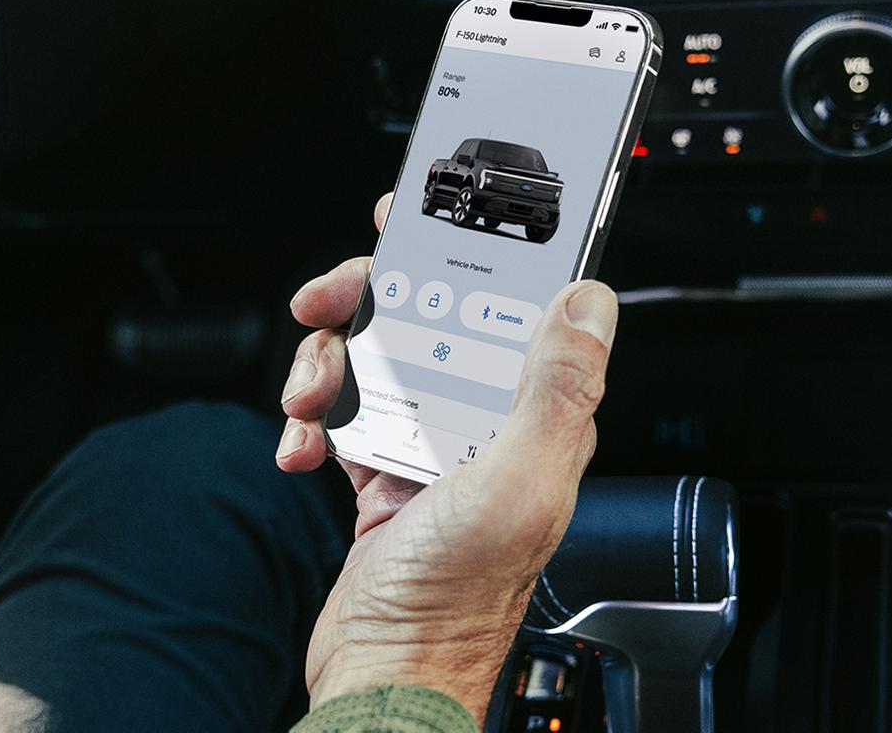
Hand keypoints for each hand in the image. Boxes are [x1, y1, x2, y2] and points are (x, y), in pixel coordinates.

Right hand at [276, 192, 619, 721]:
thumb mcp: (517, 485)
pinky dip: (311, 421)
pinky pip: (342, 414)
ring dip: (330, 362)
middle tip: (331, 299)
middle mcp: (487, 424)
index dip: (471, 250)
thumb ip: (554, 390)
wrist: (384, 677)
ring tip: (310, 396)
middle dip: (371, 298)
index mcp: (534, 416)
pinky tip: (301, 448)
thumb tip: (590, 301)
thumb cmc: (454, 603)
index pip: (515, 303)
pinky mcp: (381, 473)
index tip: (423, 214)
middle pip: (429, 316)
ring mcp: (431, 446)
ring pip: (377, 357)